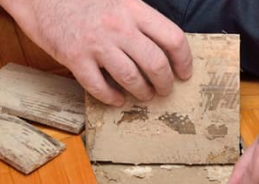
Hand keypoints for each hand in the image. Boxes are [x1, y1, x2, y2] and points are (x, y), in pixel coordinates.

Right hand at [3, 0, 192, 104]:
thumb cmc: (84, 1)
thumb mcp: (120, 0)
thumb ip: (141, 20)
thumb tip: (166, 47)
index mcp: (133, 9)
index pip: (173, 39)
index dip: (184, 61)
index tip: (184, 73)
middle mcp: (118, 26)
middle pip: (156, 63)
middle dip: (165, 83)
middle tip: (164, 89)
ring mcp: (96, 44)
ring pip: (131, 78)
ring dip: (143, 93)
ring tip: (144, 95)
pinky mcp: (75, 58)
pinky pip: (99, 87)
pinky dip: (112, 98)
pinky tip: (117, 99)